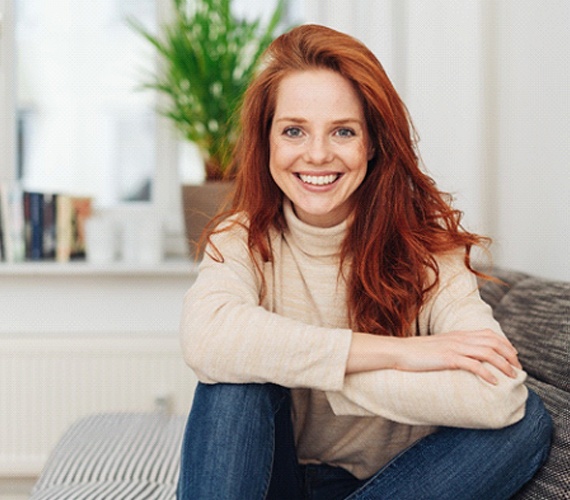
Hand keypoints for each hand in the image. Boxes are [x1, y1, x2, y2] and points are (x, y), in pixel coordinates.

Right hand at [347, 330, 521, 384]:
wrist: (397, 352)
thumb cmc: (415, 353)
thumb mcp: (437, 347)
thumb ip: (451, 348)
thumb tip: (462, 358)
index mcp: (457, 335)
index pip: (488, 334)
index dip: (505, 344)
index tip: (513, 356)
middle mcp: (458, 339)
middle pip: (493, 342)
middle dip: (509, 355)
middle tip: (517, 369)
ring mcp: (453, 348)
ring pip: (487, 352)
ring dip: (503, 364)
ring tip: (511, 376)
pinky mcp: (447, 358)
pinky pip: (472, 364)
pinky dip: (486, 373)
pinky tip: (494, 382)